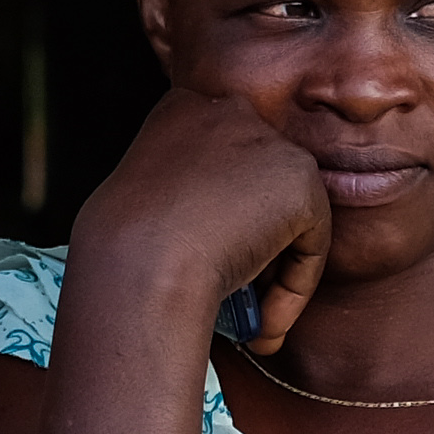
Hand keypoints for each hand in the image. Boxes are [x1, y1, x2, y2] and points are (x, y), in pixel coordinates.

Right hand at [79, 84, 332, 351]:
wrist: (138, 263)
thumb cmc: (121, 253)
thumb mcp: (144, 207)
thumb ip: (184, 201)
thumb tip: (221, 237)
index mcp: (180, 109)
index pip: (222, 163)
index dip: (221, 219)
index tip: (206, 263)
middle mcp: (227, 111)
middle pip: (259, 187)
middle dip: (255, 244)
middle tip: (237, 300)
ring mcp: (267, 141)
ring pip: (287, 218)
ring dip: (273, 275)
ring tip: (250, 323)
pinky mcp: (300, 179)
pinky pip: (311, 244)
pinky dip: (293, 288)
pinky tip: (263, 321)